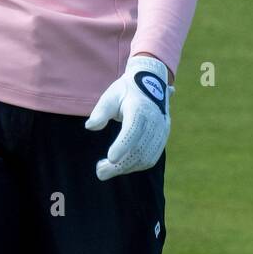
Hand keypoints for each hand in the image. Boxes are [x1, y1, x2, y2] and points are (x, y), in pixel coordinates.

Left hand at [84, 55, 173, 180]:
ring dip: (126, 168)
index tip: (110, 158)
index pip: (133, 130)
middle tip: (99, 172)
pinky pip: (151, 158)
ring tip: (106, 170)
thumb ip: (101, 111)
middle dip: (119, 165)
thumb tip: (90, 126)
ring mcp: (161, 130)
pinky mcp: (163, 137)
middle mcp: (154, 120)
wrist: (151, 81)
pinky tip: (120, 166)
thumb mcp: (111, 95)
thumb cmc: (126, 91)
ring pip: (146, 157)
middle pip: (139, 149)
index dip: (122, 145)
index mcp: (140, 108)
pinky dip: (135, 166)